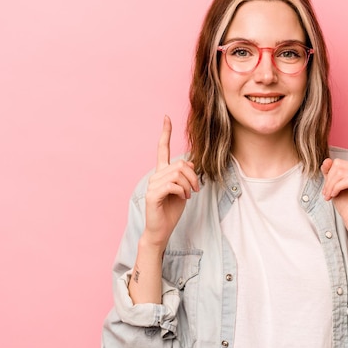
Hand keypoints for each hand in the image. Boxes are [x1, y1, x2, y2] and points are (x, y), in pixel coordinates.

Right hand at [143, 116, 198, 247]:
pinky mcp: (152, 195)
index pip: (162, 149)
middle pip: (180, 164)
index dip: (165, 133)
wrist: (161, 230)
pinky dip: (183, 191)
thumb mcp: (183, 189)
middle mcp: (155, 175)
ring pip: (178, 174)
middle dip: (193, 176)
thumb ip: (185, 176)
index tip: (166, 118)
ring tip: (189, 195)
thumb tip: (190, 164)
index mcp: (161, 172)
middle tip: (196, 189)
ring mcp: (152, 184)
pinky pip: (173, 185)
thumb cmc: (171, 210)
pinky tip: (183, 198)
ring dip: (189, 185)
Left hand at [321, 109, 347, 239]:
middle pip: (337, 163)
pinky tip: (334, 197)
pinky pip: (344, 180)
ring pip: (338, 172)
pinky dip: (334, 189)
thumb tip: (327, 160)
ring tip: (330, 197)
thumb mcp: (332, 187)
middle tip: (327, 193)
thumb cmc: (346, 205)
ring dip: (329, 186)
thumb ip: (329, 173)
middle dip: (328, 179)